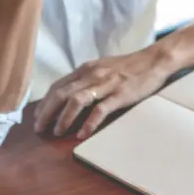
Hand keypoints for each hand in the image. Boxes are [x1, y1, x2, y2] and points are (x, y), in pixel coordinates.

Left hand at [33, 50, 174, 138]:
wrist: (155, 60)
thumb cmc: (130, 66)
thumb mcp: (104, 67)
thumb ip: (88, 78)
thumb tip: (71, 94)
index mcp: (86, 69)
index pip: (58, 86)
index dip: (45, 102)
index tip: (38, 116)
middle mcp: (92, 75)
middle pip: (61, 94)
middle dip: (46, 112)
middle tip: (39, 129)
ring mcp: (107, 84)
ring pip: (77, 101)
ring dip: (63, 118)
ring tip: (57, 132)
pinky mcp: (121, 94)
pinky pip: (101, 109)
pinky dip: (89, 123)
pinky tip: (82, 134)